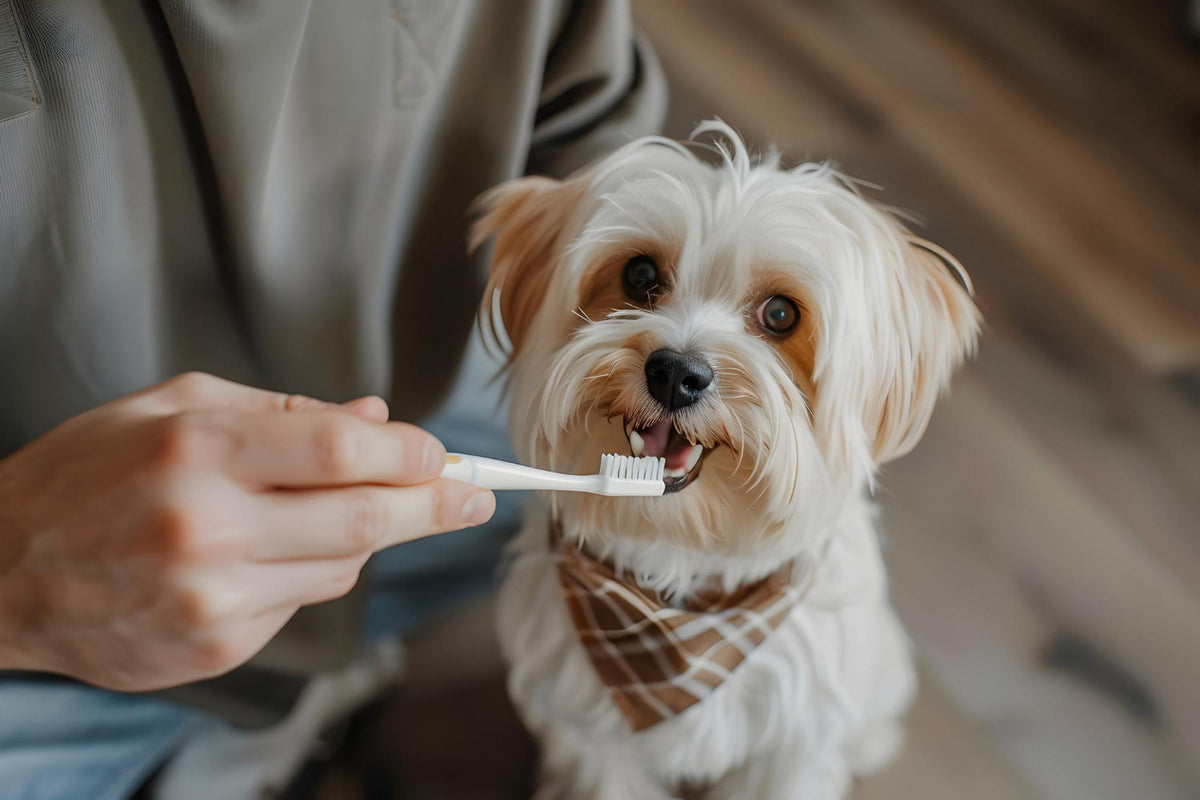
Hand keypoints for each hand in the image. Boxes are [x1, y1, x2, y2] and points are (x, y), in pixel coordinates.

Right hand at [0, 372, 493, 690]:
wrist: (2, 571)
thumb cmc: (88, 472)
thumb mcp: (172, 405)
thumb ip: (282, 410)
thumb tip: (376, 421)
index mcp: (199, 451)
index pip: (341, 451)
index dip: (411, 454)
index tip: (441, 454)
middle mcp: (209, 530)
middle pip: (366, 521)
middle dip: (437, 505)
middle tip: (477, 494)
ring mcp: (213, 598)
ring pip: (344, 568)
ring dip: (369, 537)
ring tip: (342, 509)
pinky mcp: (216, 647)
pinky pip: (303, 605)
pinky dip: (316, 571)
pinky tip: (278, 550)